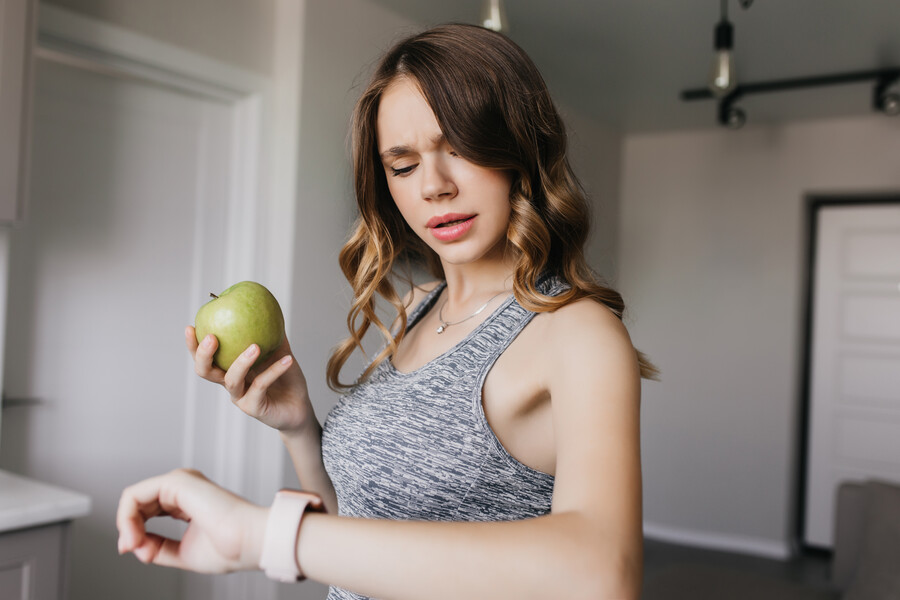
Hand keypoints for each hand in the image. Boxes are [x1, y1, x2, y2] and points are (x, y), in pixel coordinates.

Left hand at [116, 469, 267, 573]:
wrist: (249, 541)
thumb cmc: (230, 547)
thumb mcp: (182, 552)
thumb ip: (157, 548)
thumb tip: (134, 545)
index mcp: (189, 502)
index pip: (150, 511)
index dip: (137, 533)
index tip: (139, 553)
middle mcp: (184, 489)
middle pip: (140, 505)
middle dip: (129, 530)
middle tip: (131, 550)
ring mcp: (180, 483)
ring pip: (134, 498)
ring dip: (126, 525)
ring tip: (133, 545)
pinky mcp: (175, 482)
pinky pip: (134, 495)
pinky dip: (126, 517)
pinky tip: (134, 535)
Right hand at [186, 326, 315, 433]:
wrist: (300, 406)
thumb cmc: (287, 379)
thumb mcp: (279, 352)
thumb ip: (271, 333)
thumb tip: (267, 306)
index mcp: (230, 369)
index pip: (206, 357)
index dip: (193, 344)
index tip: (191, 326)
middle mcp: (231, 384)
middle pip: (206, 372)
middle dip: (204, 354)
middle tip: (212, 337)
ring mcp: (241, 397)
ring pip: (232, 380)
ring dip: (242, 361)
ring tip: (255, 346)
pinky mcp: (254, 408)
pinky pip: (261, 386)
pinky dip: (274, 370)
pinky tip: (287, 359)